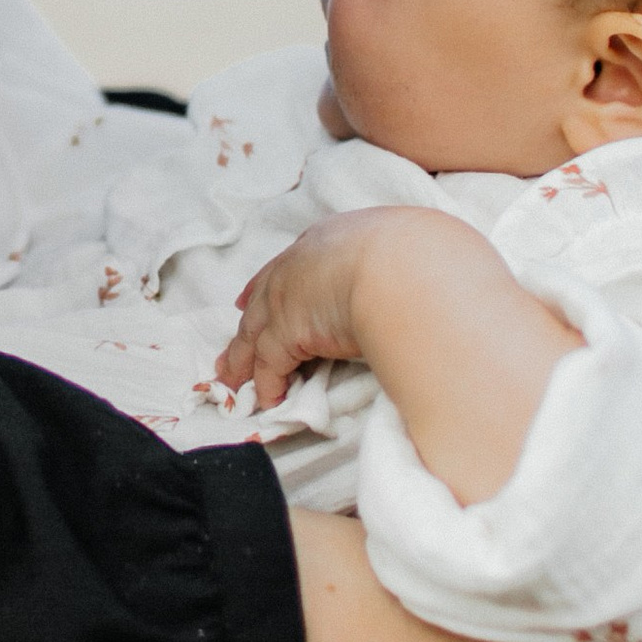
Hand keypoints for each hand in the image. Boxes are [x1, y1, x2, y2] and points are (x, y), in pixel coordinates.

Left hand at [216, 215, 387, 408]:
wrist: (400, 268)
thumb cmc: (412, 254)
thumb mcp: (395, 246)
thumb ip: (385, 264)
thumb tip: (399, 279)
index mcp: (325, 240)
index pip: (286, 267)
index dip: (265, 287)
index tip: (247, 301)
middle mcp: (296, 267)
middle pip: (260, 303)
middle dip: (244, 330)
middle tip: (229, 353)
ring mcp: (286, 300)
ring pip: (253, 336)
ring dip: (241, 363)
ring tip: (232, 382)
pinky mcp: (286, 333)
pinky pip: (268, 366)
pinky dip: (267, 385)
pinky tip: (268, 400)